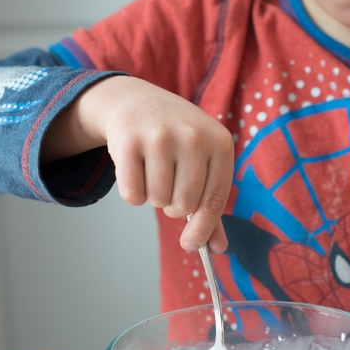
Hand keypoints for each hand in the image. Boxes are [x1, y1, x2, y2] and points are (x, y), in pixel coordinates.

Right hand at [41, 75, 234, 251]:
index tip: (191, 245)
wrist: (137, 101)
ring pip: (156, 201)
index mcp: (220, 143)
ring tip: (153, 170)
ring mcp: (161, 136)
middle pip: (183, 205)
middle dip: (172, 206)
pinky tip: (135, 169)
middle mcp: (193, 137)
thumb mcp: (203, 161)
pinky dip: (132, 193)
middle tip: (168, 185)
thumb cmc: (176, 138)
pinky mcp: (129, 141)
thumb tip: (218, 248)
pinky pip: (132, 195)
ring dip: (152, 196)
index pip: (214, 200)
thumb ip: (211, 205)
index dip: (203, 229)